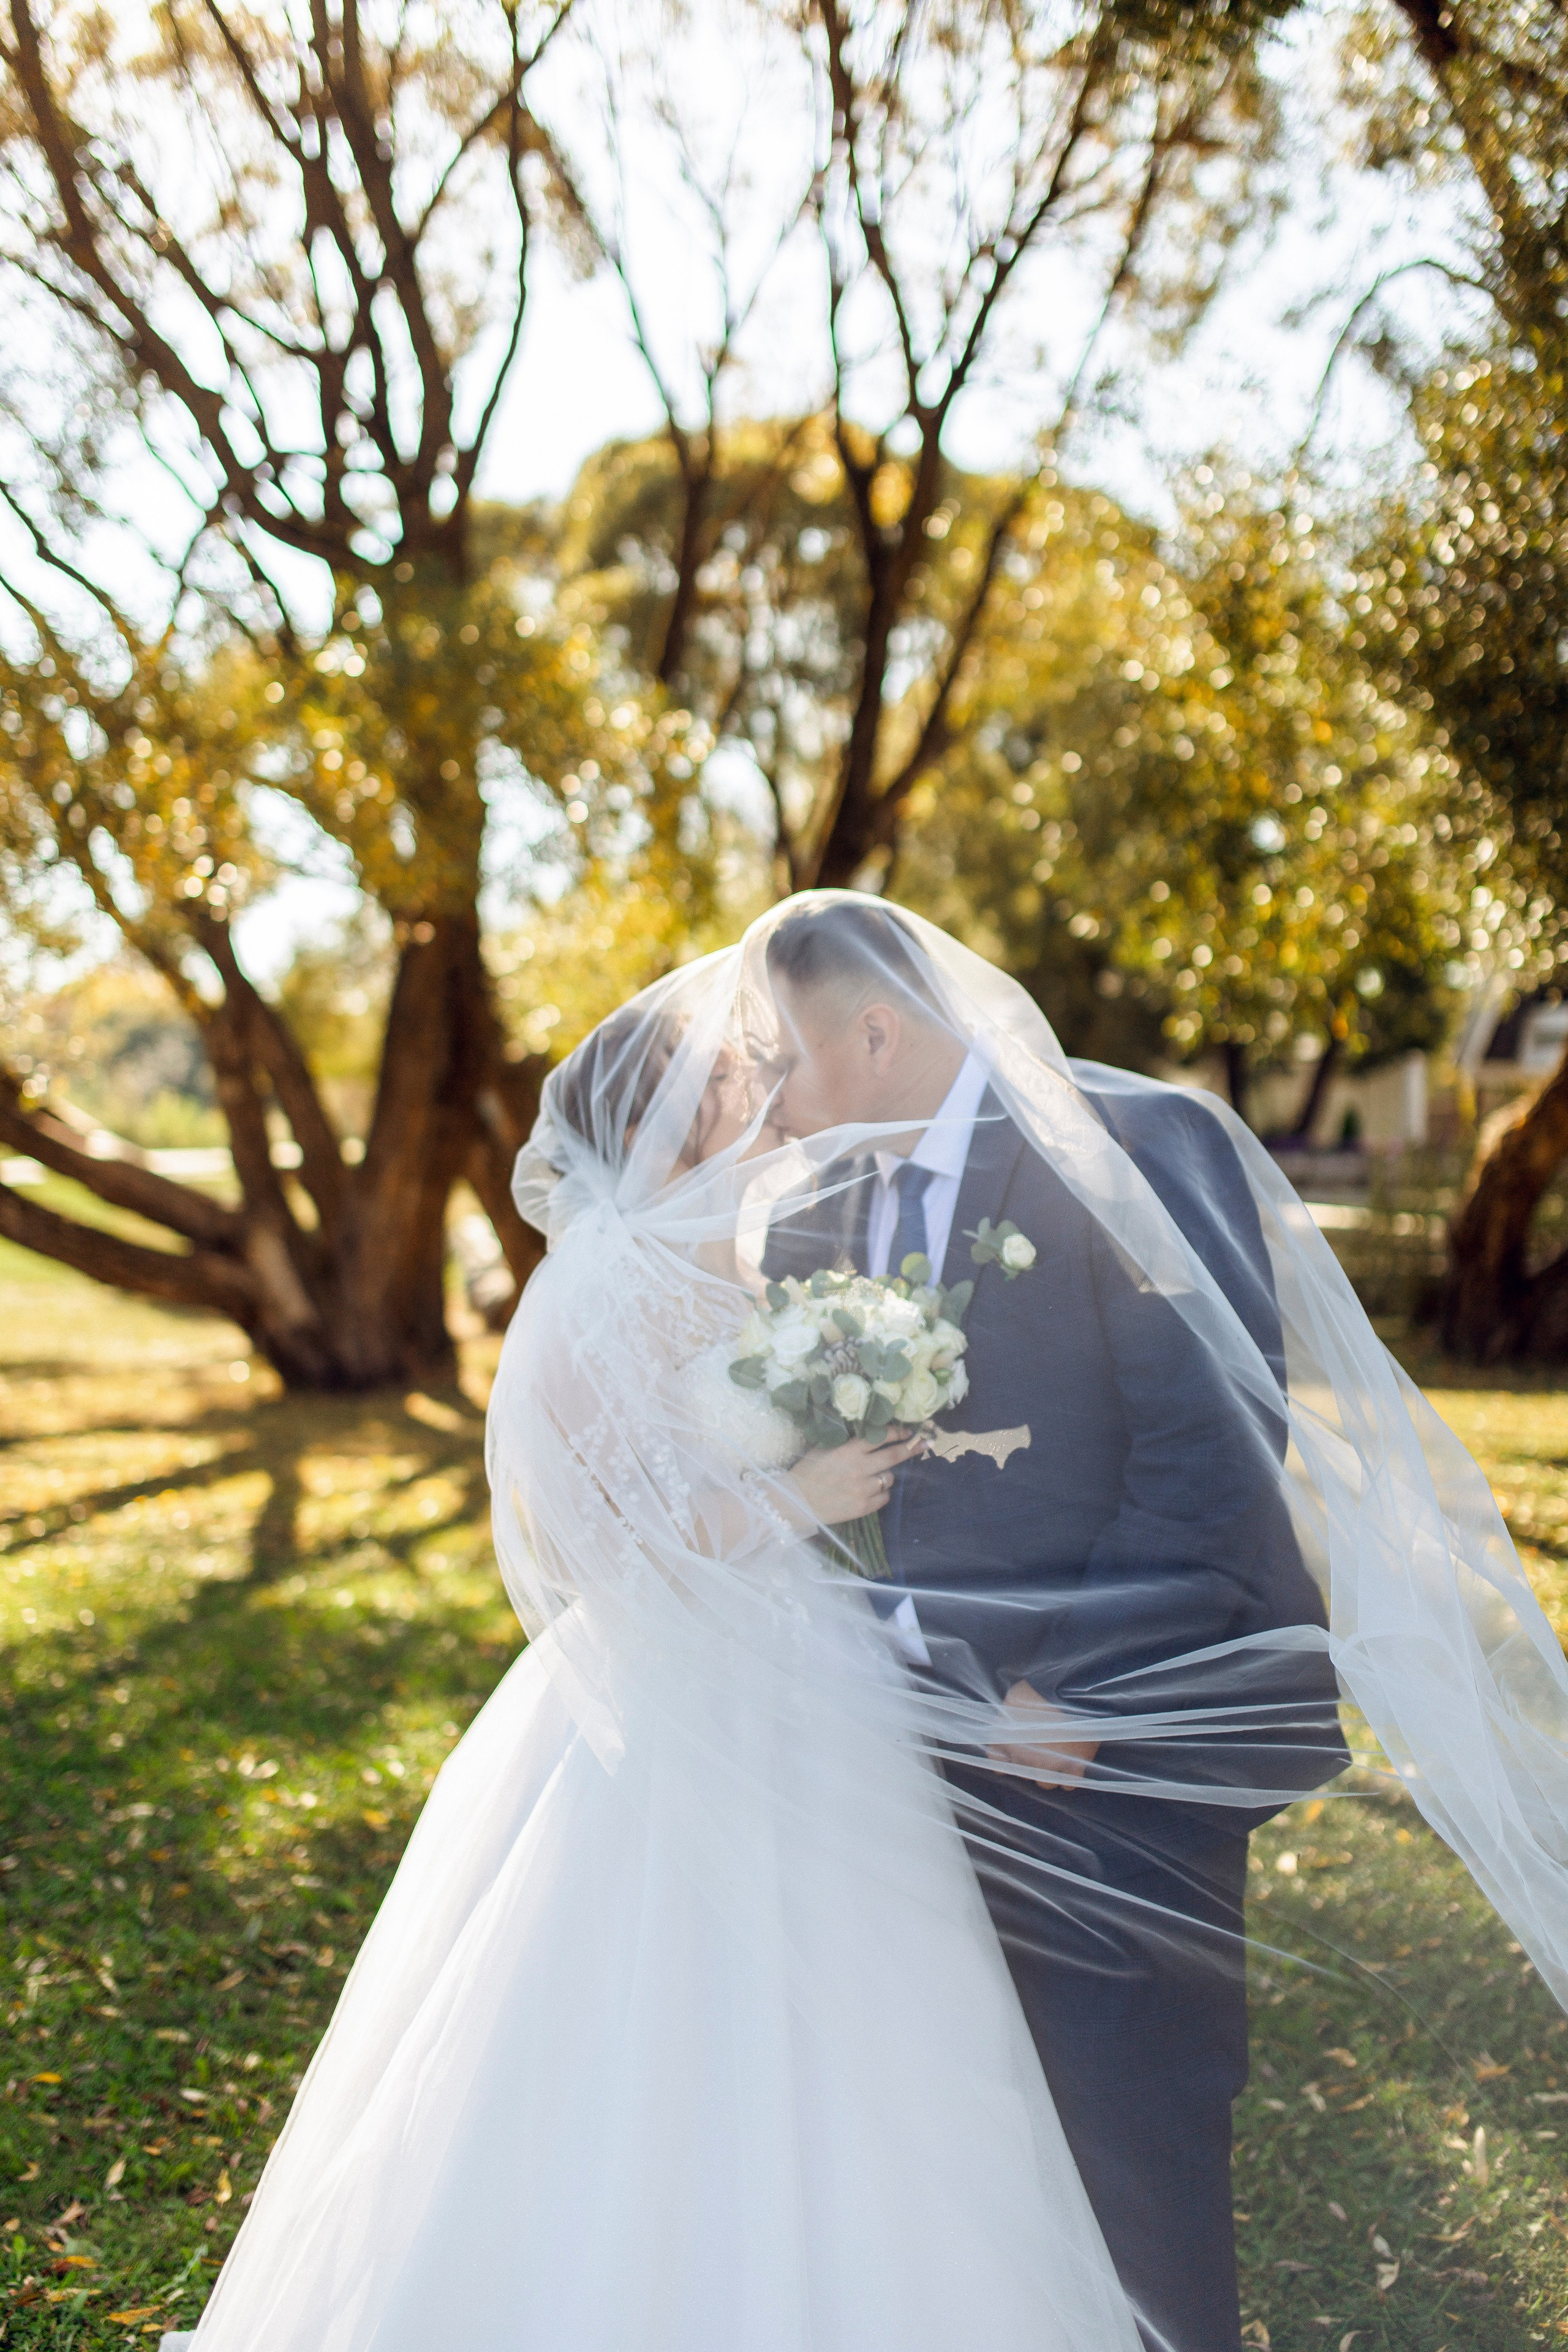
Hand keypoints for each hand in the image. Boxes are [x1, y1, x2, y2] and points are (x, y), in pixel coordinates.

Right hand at [785, 1429, 925, 1526]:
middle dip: (912, 1448)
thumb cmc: (807, 1471)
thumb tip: (870, 1435)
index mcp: (849, 1450)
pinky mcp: (864, 1507)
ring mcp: (864, 1489)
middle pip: (894, 1456)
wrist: (796, 1501)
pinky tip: (867, 1491)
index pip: (881, 1437)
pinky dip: (880, 1493)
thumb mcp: (824, 1448)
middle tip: (925, 1443)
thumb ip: (847, 1442)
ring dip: (885, 1475)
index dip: (897, 1432)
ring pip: (889, 1478)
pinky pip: (884, 1497)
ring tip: (873, 1476)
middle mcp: (860, 1468)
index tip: (907, 1431)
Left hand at [986, 1679, 1099, 1786]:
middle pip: (1024, 1774)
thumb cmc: (1039, 1690)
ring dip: (1049, 1775)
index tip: (1012, 1756)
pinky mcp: (1075, 1766)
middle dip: (1031, 1765)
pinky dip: (1070, 1777)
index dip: (1005, 1759)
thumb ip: (1006, 1718)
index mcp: (1008, 1741)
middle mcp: (1026, 1758)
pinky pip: (1069, 1783)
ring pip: (1046, 1784)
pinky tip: (1073, 1767)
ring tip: (1057, 1762)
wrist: (1071, 1689)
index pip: (998, 1761)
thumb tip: (1006, 1726)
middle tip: (1041, 1752)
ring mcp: (1051, 1764)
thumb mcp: (1013, 1698)